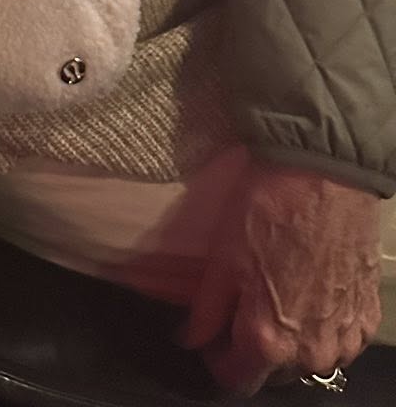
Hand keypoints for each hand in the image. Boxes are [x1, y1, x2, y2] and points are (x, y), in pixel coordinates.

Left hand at [179, 162, 381, 393]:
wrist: (325, 175)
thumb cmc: (266, 211)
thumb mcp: (222, 260)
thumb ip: (206, 313)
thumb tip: (189, 341)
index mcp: (269, 342)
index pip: (235, 380)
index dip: (216, 358)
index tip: (211, 332)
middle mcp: (312, 353)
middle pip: (272, 372)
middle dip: (253, 347)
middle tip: (243, 304)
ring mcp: (345, 338)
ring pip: (308, 359)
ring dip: (290, 339)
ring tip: (278, 292)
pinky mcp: (367, 318)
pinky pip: (338, 340)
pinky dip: (321, 325)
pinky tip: (310, 291)